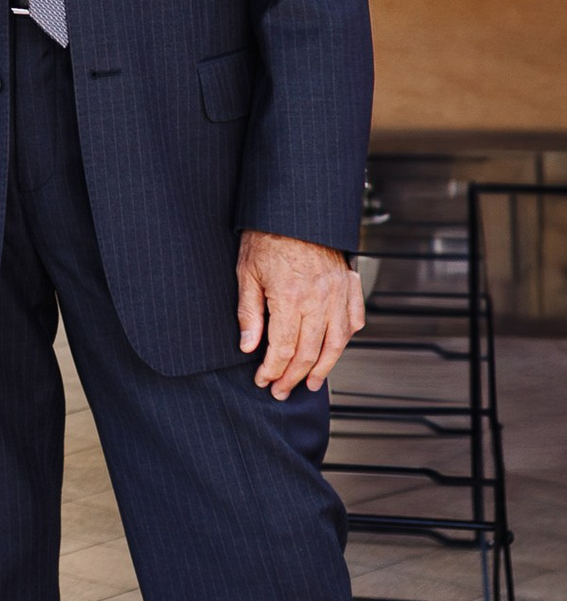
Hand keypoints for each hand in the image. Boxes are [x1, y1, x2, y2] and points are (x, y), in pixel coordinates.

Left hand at [237, 230, 364, 395]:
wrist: (295, 210)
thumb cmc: (267, 237)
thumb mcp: (246, 272)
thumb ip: (249, 312)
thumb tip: (248, 346)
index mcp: (290, 298)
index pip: (283, 348)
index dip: (272, 370)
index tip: (263, 381)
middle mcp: (319, 300)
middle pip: (309, 352)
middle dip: (293, 376)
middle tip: (281, 390)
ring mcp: (338, 294)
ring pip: (335, 343)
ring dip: (323, 368)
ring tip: (310, 383)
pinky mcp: (349, 287)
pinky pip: (353, 321)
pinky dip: (345, 339)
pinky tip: (335, 350)